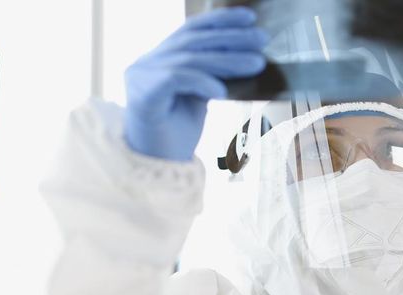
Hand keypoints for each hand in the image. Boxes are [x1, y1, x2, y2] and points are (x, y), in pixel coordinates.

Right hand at [124, 7, 267, 160]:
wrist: (158, 168)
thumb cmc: (179, 132)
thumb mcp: (202, 94)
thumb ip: (214, 72)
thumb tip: (249, 53)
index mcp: (160, 58)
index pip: (191, 30)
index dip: (220, 20)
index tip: (250, 18)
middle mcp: (146, 62)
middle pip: (193, 41)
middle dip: (231, 38)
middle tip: (262, 39)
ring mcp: (140, 76)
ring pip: (189, 59)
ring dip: (228, 60)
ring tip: (257, 63)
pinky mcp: (142, 96)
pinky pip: (176, 78)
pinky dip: (202, 81)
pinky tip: (223, 91)